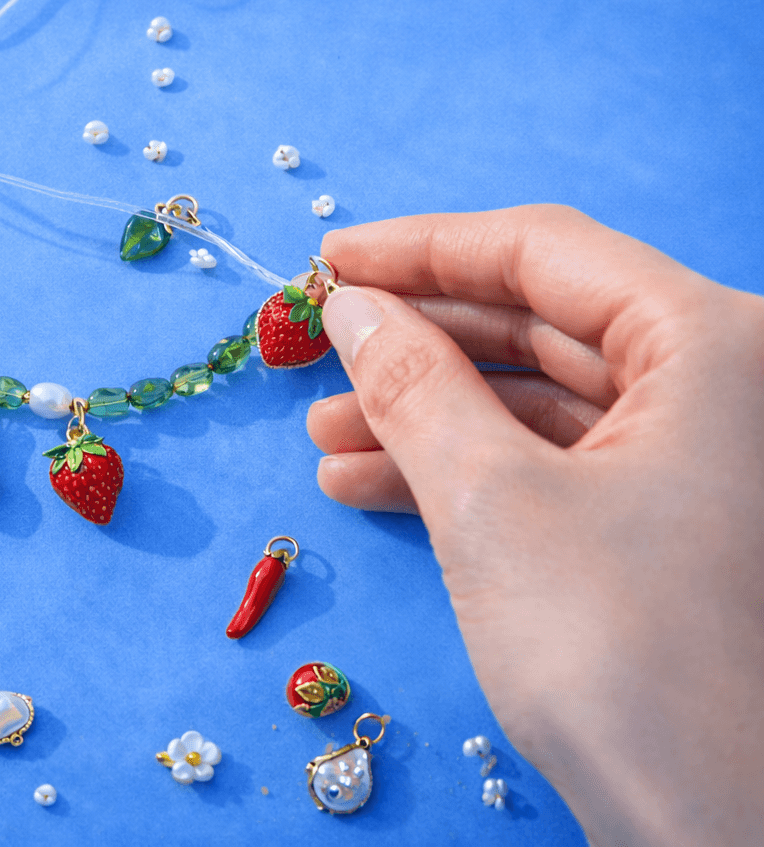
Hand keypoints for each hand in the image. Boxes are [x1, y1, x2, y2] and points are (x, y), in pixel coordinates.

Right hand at [308, 205, 763, 846]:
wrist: (716, 828)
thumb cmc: (627, 657)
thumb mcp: (491, 502)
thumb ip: (413, 383)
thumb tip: (354, 308)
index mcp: (714, 345)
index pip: (546, 252)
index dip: (422, 248)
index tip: (327, 260)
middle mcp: (723, 387)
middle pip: (541, 324)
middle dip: (417, 343)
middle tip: (314, 350)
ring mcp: (703, 461)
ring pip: (539, 400)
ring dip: (424, 413)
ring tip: (323, 438)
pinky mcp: (671, 528)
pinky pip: (554, 465)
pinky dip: (462, 469)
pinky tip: (368, 486)